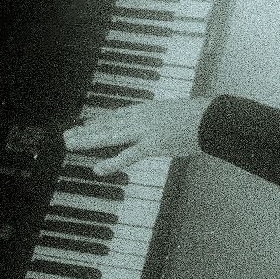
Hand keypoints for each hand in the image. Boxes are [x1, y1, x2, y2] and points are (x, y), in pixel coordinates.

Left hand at [62, 98, 213, 175]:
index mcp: (146, 109)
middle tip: (67, 135)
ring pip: (110, 136)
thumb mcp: (175, 114)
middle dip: (85, 130)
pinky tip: (98, 169)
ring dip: (89, 140)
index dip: (97, 121)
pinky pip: (128, 156)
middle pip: (107, 124)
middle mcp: (141, 117)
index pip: (116, 115)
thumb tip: (160, 126)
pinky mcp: (153, 144)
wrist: (212, 118)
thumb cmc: (200, 117)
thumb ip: (162, 120)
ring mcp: (145, 130)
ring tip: (71, 144)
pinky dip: (112, 162)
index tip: (83, 124)